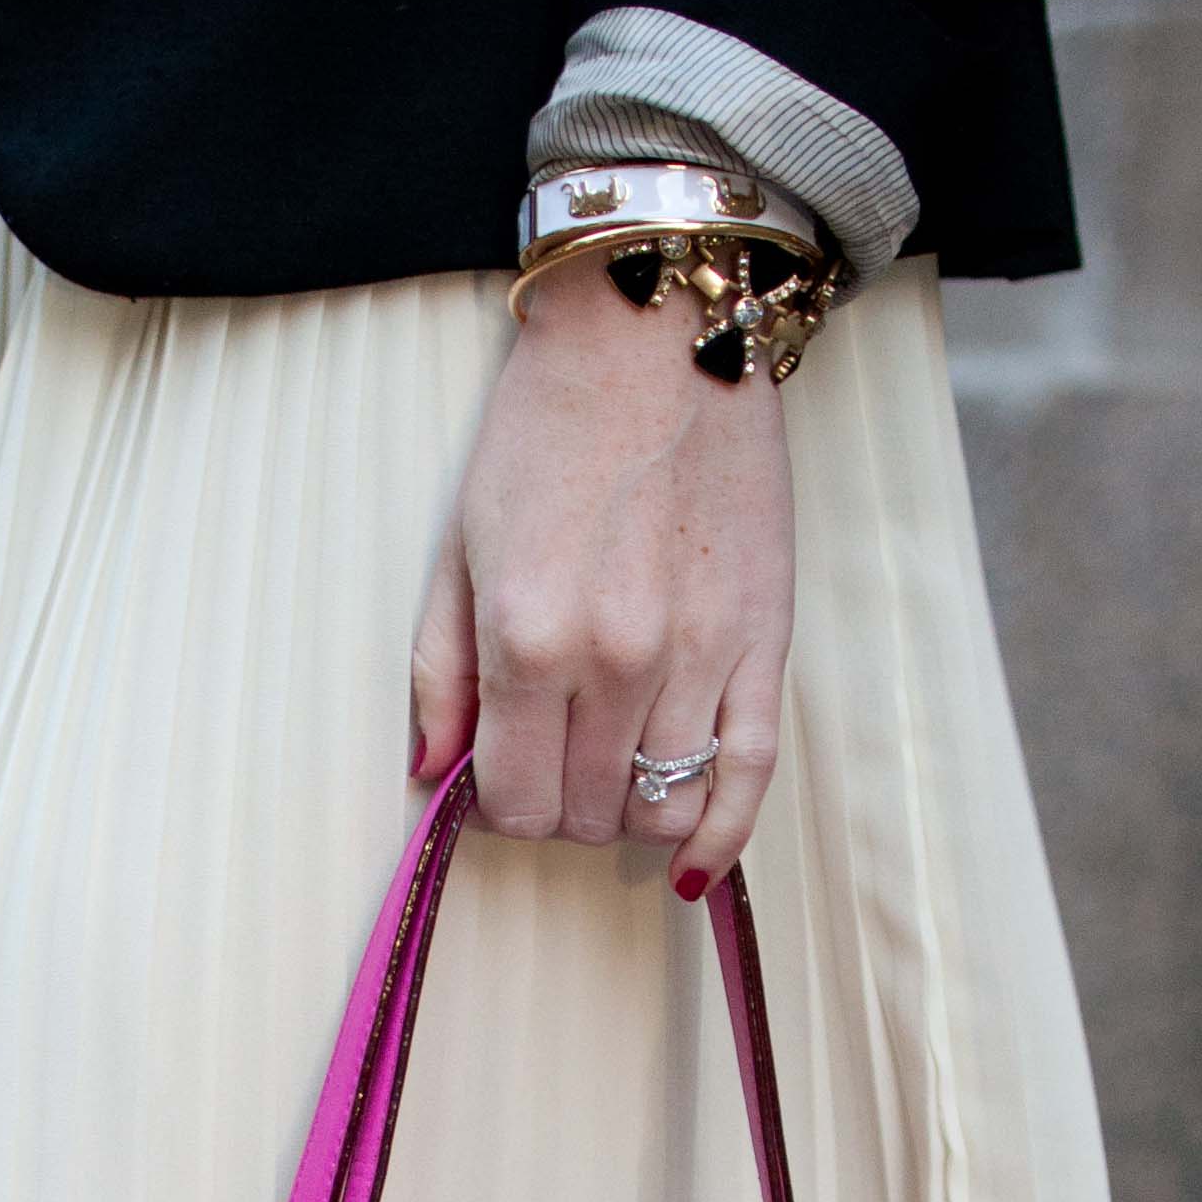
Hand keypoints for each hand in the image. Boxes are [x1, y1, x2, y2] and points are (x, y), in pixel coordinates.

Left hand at [410, 257, 795, 897]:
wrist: (655, 333)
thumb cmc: (547, 430)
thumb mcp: (460, 546)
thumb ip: (442, 670)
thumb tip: (436, 772)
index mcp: (529, 637)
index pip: (511, 800)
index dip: (496, 808)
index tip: (496, 781)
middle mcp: (617, 660)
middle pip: (583, 814)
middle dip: (557, 808)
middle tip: (550, 765)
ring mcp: (699, 655)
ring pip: (661, 808)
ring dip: (627, 814)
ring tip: (609, 775)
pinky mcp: (764, 641)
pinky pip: (748, 774)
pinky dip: (719, 836)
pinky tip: (693, 868)